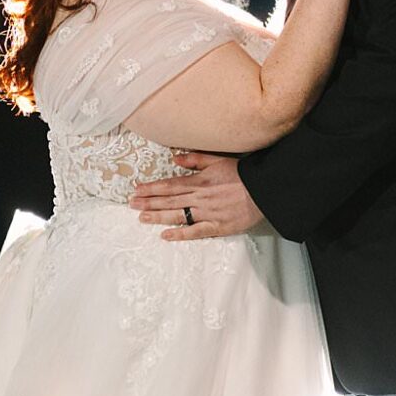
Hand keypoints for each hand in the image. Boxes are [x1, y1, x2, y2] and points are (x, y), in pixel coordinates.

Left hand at [129, 150, 264, 240]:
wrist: (263, 190)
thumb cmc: (242, 174)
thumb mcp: (218, 160)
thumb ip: (195, 159)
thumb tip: (175, 159)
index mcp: (199, 181)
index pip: (169, 185)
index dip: (152, 188)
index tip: (137, 190)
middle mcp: (199, 197)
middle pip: (169, 200)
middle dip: (148, 202)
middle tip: (131, 204)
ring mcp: (207, 213)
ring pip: (177, 215)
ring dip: (157, 216)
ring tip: (141, 217)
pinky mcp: (217, 227)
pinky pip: (195, 232)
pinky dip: (180, 234)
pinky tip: (165, 235)